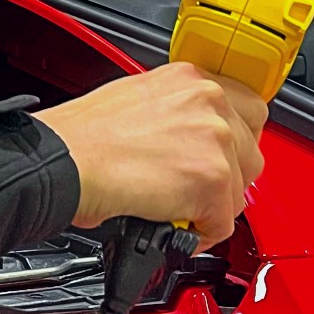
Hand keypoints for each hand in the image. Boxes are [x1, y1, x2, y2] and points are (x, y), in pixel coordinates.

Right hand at [33, 63, 268, 248]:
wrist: (62, 159)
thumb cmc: (80, 136)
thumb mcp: (135, 100)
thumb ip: (174, 114)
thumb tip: (185, 141)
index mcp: (189, 78)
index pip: (244, 109)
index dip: (232, 141)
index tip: (218, 157)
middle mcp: (208, 101)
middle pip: (251, 149)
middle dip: (228, 175)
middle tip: (198, 189)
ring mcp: (215, 138)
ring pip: (239, 189)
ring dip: (212, 206)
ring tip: (179, 210)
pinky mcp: (212, 179)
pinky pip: (222, 223)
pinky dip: (199, 234)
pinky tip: (172, 225)